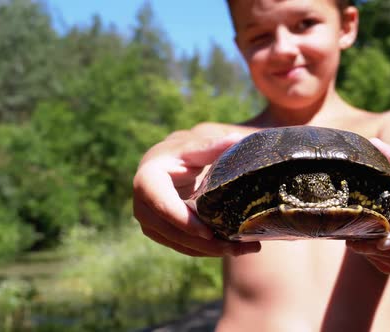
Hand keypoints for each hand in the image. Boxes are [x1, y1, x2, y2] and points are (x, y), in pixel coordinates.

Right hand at [133, 132, 261, 256]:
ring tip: (246, 249)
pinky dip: (208, 250)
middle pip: (172, 231)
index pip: (162, 204)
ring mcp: (150, 222)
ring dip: (211, 251)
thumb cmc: (183, 153)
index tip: (209, 233)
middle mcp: (142, 205)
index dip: (183, 220)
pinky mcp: (160, 234)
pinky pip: (183, 247)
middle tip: (238, 247)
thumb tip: (235, 139)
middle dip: (205, 243)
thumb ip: (212, 145)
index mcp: (147, 180)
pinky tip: (234, 248)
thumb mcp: (194, 148)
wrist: (169, 165)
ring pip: (179, 244)